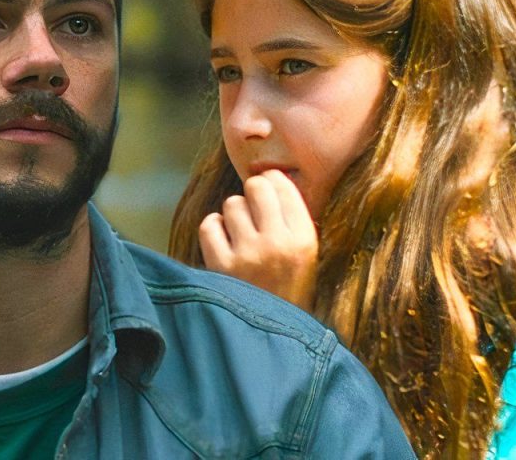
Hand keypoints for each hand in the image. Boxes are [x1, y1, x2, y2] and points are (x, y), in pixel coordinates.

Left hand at [199, 169, 318, 311]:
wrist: (271, 338)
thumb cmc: (289, 292)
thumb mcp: (307, 257)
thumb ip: (293, 220)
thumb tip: (271, 178)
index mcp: (304, 240)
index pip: (283, 186)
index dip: (272, 182)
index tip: (268, 188)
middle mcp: (277, 243)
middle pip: (256, 187)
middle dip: (252, 193)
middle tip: (253, 210)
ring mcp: (248, 254)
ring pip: (231, 204)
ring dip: (233, 215)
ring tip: (240, 234)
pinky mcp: (221, 266)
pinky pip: (209, 224)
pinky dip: (213, 229)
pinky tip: (222, 242)